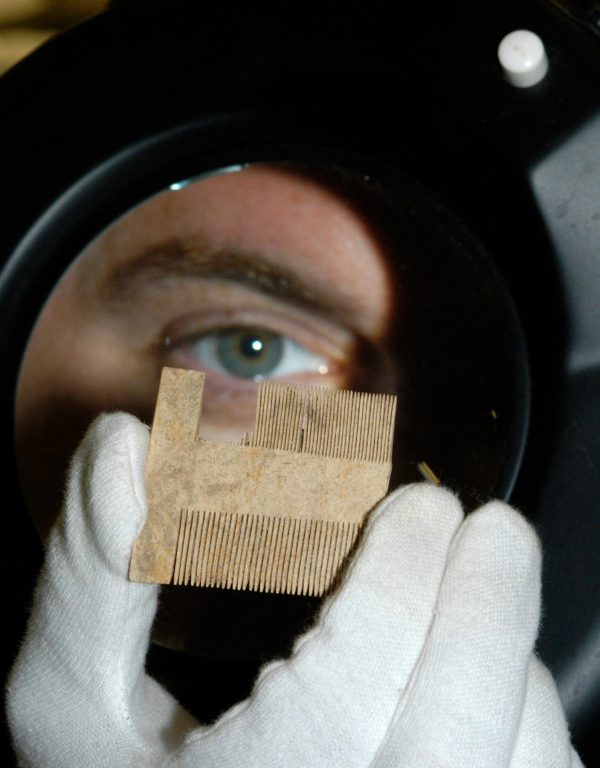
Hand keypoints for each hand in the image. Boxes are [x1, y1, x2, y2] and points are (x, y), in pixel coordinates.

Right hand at [6, 413, 582, 766]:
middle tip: (493, 525)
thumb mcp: (70, 704)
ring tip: (479, 595)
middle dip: (488, 607)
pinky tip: (485, 681)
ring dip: (508, 662)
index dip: (398, 578)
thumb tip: (121, 444)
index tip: (421, 505)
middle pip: (458, 737)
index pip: (344, 694)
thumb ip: (92, 573)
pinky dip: (524, 727)